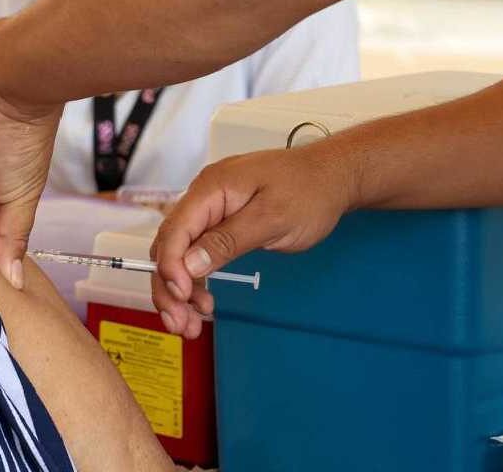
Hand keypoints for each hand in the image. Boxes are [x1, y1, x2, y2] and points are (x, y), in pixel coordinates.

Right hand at [150, 141, 361, 337]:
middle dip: (169, 287)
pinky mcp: (221, 225)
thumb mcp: (271, 219)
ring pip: (180, 255)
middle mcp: (203, 198)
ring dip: (180, 291)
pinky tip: (202, 303)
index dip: (171, 266)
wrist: (332, 178)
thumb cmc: (308, 192)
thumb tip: (188, 264)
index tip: (182, 297)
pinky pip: (198, 254)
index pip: (175, 230)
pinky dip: (196, 281)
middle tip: (181, 323)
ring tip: (190, 324)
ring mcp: (211, 212)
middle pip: (170, 246)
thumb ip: (228, 240)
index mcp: (210, 188)